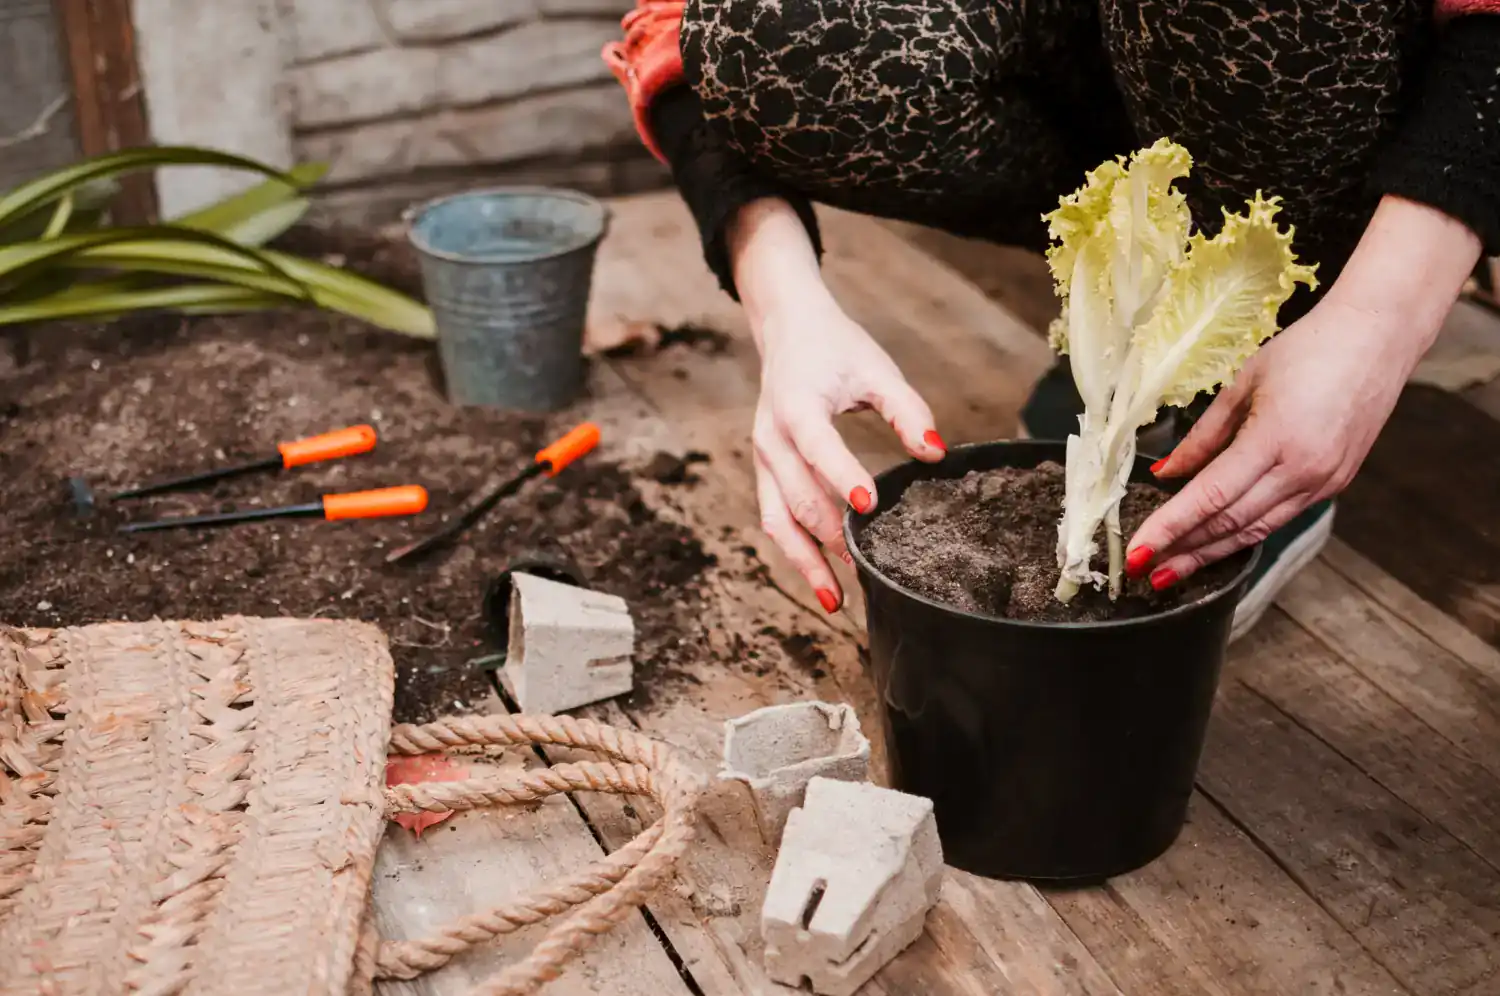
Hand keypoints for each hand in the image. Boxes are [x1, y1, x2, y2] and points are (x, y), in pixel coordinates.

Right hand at [754, 294, 944, 610]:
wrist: (786, 330)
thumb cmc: (834, 348)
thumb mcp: (876, 368)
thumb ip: (907, 410)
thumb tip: (935, 453)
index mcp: (796, 405)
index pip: (817, 446)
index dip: (841, 477)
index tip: (869, 507)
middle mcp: (771, 438)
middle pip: (795, 497)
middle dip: (830, 538)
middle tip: (869, 570)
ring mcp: (764, 459)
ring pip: (777, 520)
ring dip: (805, 562)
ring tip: (835, 600)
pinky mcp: (767, 473)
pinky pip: (776, 518)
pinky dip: (797, 551)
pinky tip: (824, 579)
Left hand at [1124, 194, 1481, 586]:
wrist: (1378, 339)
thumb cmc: (1307, 350)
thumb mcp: (1242, 385)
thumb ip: (1201, 436)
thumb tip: (1164, 473)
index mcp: (1274, 440)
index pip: (1209, 497)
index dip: (1169, 529)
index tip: (1137, 553)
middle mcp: (1302, 470)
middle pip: (1229, 524)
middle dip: (1183, 552)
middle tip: (1142, 572)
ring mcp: (1322, 482)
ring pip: (1254, 530)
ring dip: (1209, 553)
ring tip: (1171, 572)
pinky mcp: (1333, 484)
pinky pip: (1278, 519)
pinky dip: (1242, 535)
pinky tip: (1214, 544)